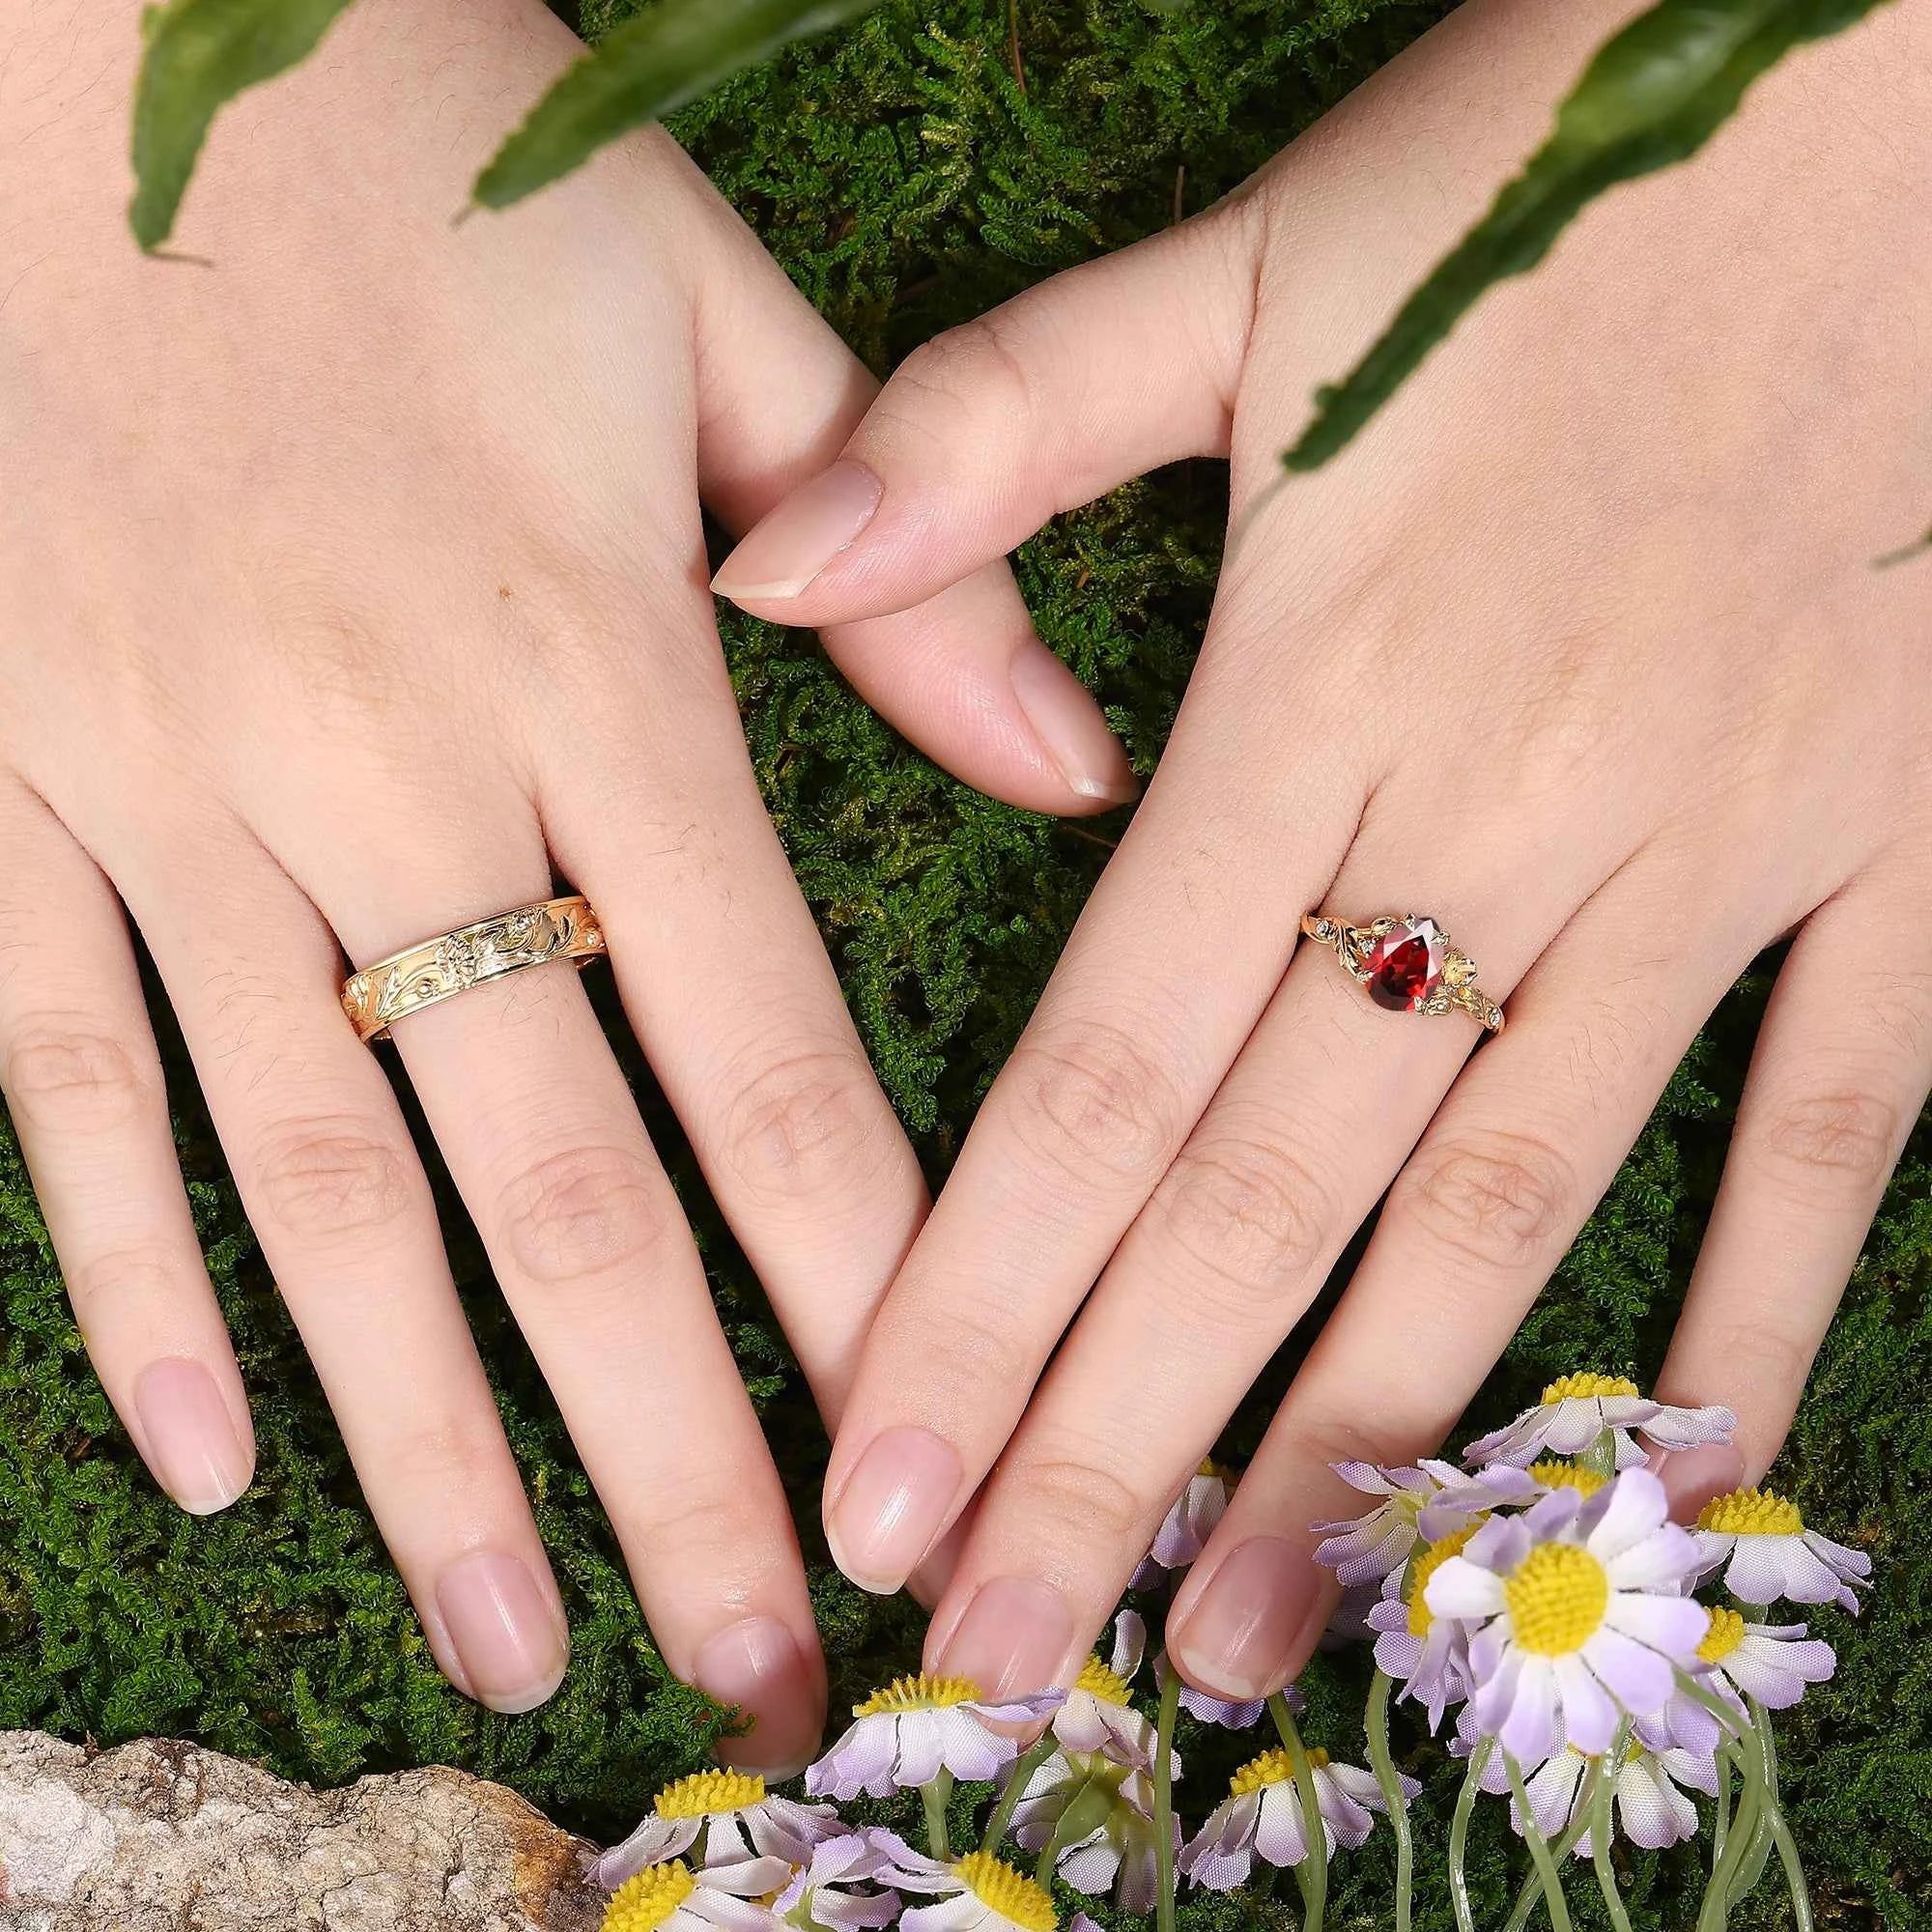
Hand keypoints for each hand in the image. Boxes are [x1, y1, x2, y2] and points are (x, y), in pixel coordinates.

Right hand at [0, 0, 1132, 1760]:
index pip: (761, 1042)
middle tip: (753, 1664)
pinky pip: (60, 1083)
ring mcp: (163, 793)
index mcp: (587, 653)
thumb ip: (909, 545)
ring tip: (512, 1641)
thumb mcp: (700, 300)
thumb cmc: (411, 156)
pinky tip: (204, 1455)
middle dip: (670, 1449)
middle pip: (556, 1186)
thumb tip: (1082, 766)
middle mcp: (383, 764)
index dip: (857, 1274)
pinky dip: (129, 1280)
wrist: (70, 34)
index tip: (927, 1457)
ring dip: (425, 1441)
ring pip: (319, 1191)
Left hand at [714, 0, 1931, 1703]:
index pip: (1105, 1062)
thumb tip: (758, 557)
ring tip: (1253, 1632)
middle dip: (1120, 1437)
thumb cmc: (1561, 176)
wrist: (1903, 75)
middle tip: (1012, 1656)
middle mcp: (1505, 807)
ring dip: (1376, 1430)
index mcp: (1325, 686)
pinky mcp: (1904, 832)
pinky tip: (1666, 1446)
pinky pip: (1841, 1103)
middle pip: (1270, 1187)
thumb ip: (998, 424)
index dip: (980, 1292)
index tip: (884, 1490)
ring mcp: (1725, 840)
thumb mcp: (1258, 267)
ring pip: (1513, 1193)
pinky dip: (1761, 1277)